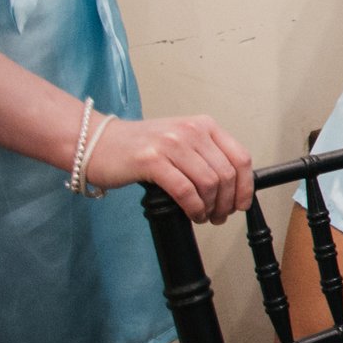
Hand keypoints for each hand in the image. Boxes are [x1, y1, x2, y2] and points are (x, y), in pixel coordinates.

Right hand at [89, 114, 253, 223]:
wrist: (97, 142)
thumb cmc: (139, 146)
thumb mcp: (180, 141)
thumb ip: (206, 156)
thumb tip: (233, 187)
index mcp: (204, 125)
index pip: (240, 157)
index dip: (245, 186)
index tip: (242, 204)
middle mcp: (191, 131)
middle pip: (226, 174)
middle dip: (227, 202)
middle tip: (220, 216)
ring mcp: (171, 144)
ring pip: (209, 184)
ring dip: (211, 207)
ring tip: (204, 216)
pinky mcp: (152, 161)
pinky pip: (185, 191)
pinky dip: (194, 208)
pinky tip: (191, 214)